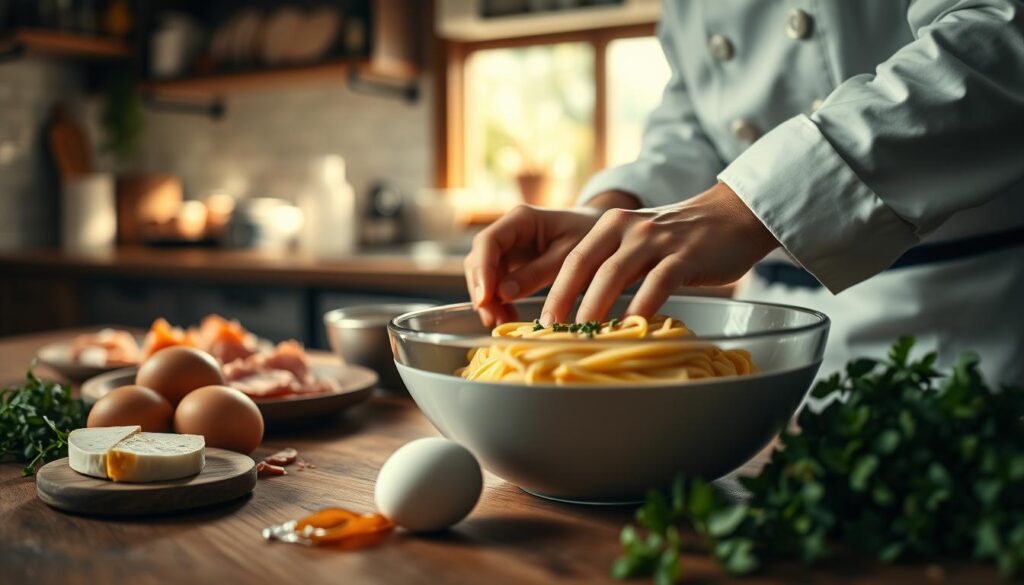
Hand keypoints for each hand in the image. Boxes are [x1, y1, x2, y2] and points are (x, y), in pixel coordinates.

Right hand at [464, 191, 639, 326]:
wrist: (601, 233)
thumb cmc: (589, 236)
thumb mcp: (569, 255)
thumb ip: (537, 273)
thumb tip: (503, 293)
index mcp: (521, 219)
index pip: (489, 241)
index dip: (483, 270)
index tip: (485, 298)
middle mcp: (508, 231)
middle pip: (479, 259)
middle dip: (482, 290)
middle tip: (493, 319)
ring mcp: (507, 248)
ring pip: (483, 274)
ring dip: (488, 300)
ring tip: (502, 323)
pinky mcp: (511, 264)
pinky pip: (496, 284)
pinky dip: (499, 302)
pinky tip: (508, 318)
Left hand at [540, 182, 779, 323]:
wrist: (731, 216)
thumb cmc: (681, 238)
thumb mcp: (638, 242)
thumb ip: (613, 266)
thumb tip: (583, 309)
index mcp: (610, 224)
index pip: (573, 259)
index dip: (554, 290)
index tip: (541, 320)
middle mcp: (627, 227)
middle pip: (585, 265)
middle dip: (564, 300)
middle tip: (551, 330)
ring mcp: (656, 240)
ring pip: (615, 275)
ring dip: (595, 307)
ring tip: (583, 334)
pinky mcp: (684, 256)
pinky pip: (657, 284)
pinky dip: (641, 308)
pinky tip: (632, 328)